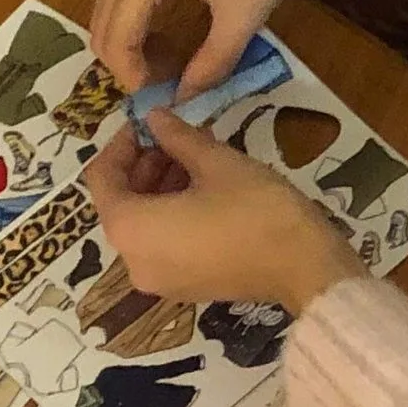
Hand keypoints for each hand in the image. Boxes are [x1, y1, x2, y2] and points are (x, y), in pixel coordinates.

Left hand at [83, 112, 361, 316]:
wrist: (305, 268)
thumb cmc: (256, 209)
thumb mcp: (215, 161)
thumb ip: (176, 137)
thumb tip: (154, 117)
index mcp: (131, 229)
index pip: (102, 179)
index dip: (120, 145)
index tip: (146, 123)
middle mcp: (133, 261)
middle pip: (120, 205)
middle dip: (142, 166)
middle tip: (173, 136)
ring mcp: (158, 281)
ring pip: (142, 225)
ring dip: (158, 189)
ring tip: (193, 158)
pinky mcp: (183, 289)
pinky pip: (162, 245)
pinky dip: (170, 216)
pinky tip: (202, 190)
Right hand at [88, 0, 396, 97]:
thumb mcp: (244, 15)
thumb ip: (210, 65)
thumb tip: (182, 100)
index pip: (117, 40)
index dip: (133, 79)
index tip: (162, 99)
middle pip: (101, 25)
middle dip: (126, 64)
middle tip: (165, 87)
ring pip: (109, 9)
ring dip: (129, 43)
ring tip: (170, 66)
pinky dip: (136, 21)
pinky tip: (169, 37)